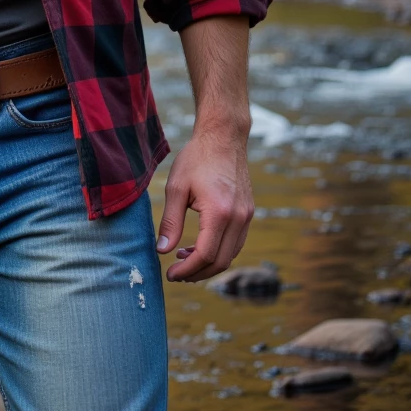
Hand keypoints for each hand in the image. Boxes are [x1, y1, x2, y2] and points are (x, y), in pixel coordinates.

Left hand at [155, 123, 253, 282]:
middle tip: (176, 273)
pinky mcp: (248, 213)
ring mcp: (246, 216)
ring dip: (209, 264)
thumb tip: (162, 251)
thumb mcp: (177, 187)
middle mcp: (238, 218)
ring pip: (231, 255)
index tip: (170, 274)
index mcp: (220, 212)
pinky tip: (200, 246)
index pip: (206, 255)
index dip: (187, 270)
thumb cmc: (197, 158)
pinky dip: (219, 251)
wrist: (223, 136)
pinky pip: (236, 242)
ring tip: (184, 259)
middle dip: (197, 273)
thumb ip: (170, 221)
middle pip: (221, 261)